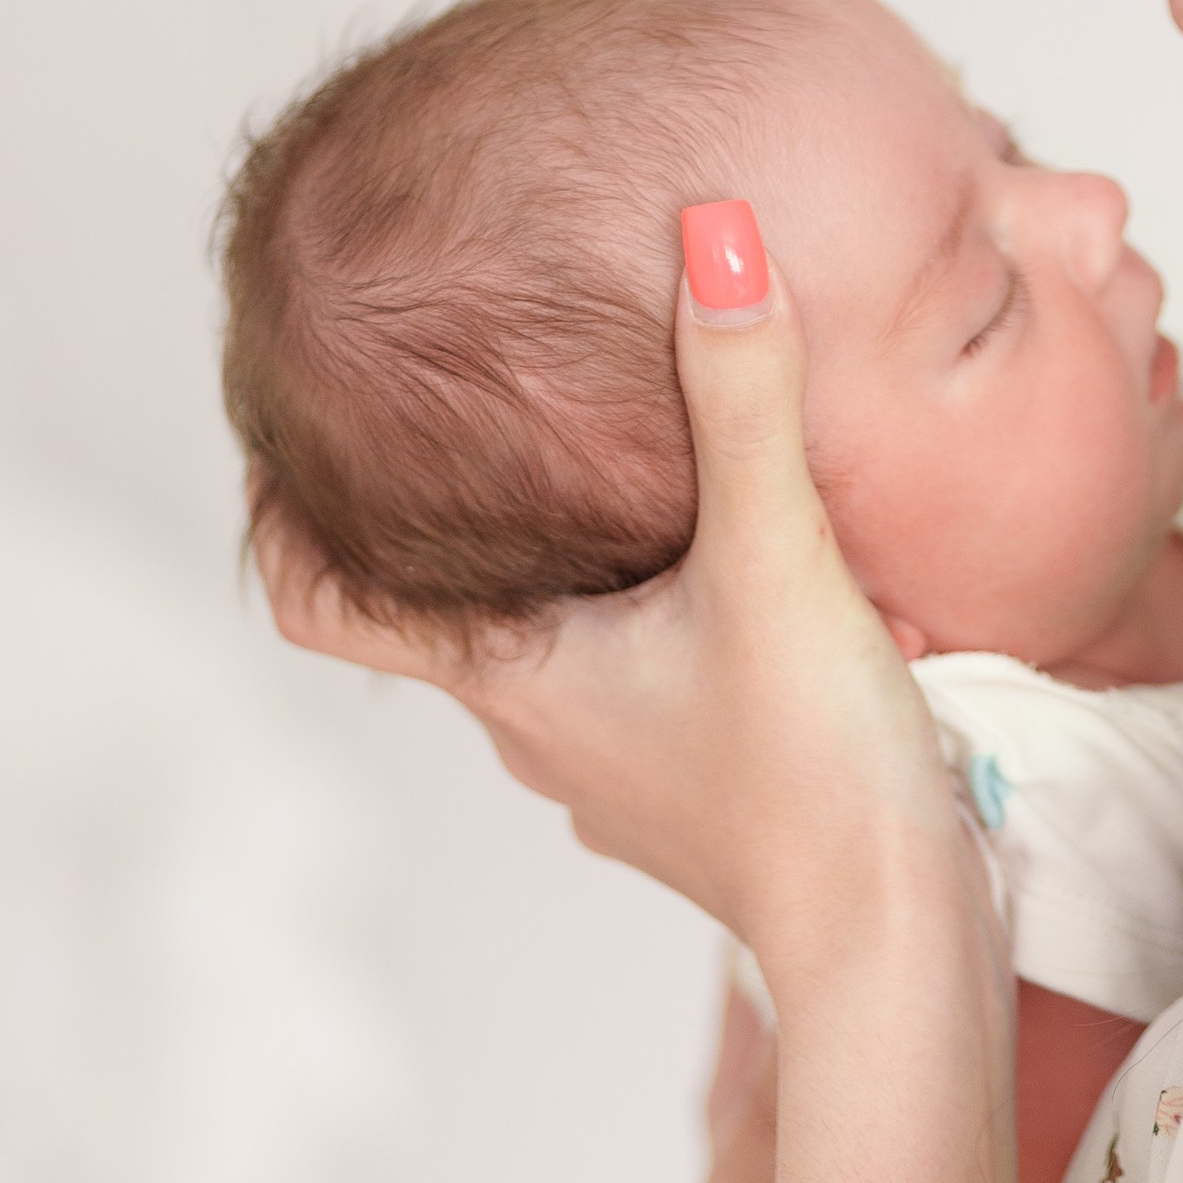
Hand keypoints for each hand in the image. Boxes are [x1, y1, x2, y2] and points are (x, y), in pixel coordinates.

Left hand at [257, 235, 1015, 1182]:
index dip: (277, 513)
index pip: (319, 601)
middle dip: (452, 506)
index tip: (282, 424)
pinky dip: (656, 616)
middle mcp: (542, 732)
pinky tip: (732, 567)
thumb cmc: (818, 783)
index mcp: (513, 677)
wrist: (904, 946)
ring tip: (617, 459)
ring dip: (570, 563)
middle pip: (447, 609)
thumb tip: (716, 235)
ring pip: (555, 645)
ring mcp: (623, 772)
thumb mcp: (778, 561)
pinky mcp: (706, 790)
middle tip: (471, 395)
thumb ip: (746, 397)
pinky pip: (644, 682)